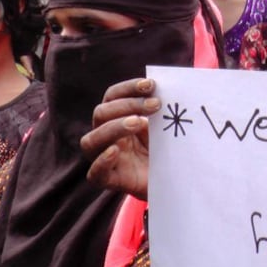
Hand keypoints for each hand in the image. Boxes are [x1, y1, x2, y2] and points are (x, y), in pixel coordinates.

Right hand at [80, 78, 161, 200]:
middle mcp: (107, 136)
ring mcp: (105, 158)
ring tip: (138, 123)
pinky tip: (115, 151)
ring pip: (91, 140)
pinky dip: (102, 161)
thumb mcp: (166, 128)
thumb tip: (173, 88)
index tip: (151, 85)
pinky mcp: (109, 180)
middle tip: (156, 105)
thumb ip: (164, 111)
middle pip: (101, 113)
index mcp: (118, 118)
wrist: (175, 181)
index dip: (128, 88)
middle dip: (128, 105)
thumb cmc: (169, 151)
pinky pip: (95, 173)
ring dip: (114, 127)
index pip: (113, 97)